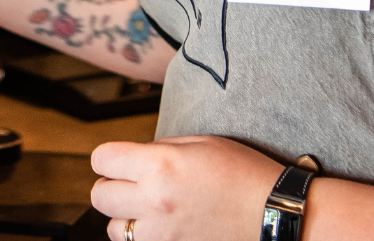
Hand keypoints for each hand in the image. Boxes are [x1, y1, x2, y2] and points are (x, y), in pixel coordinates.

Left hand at [91, 136, 282, 240]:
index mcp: (159, 166)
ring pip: (114, 229)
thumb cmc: (243, 175)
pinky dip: (144, 237)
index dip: (108, 157)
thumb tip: (138, 156)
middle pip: (99, 197)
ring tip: (146, 207)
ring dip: (124, 217)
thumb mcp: (200, 142)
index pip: (102, 160)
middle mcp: (154, 203)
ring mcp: (162, 235)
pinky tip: (162, 226)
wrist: (274, 214)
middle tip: (128, 181)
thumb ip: (160, 148)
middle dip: (110, 185)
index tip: (116, 158)